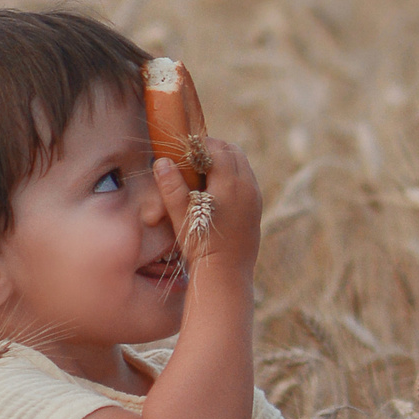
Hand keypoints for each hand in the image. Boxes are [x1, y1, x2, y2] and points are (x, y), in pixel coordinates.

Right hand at [158, 139, 260, 271]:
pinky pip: (247, 179)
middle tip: (193, 158)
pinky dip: (233, 175)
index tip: (184, 149)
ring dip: (225, 161)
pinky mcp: (257, 207)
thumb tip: (162, 160)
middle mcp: (247, 186)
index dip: (199, 144)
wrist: (226, 273)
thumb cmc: (201, 244)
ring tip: (204, 172)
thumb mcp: (181, 214)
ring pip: (242, 164)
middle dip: (214, 149)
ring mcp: (255, 197)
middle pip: (233, 151)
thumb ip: (171, 186)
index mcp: (230, 183)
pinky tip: (217, 189)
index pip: (217, 148)